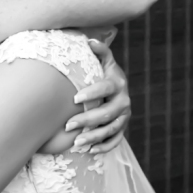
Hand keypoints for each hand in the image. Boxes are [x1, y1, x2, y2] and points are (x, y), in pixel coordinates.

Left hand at [64, 39, 131, 153]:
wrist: (117, 88)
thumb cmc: (103, 72)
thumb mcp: (103, 61)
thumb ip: (99, 51)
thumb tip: (90, 41)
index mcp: (118, 82)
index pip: (106, 88)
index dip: (92, 93)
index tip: (75, 98)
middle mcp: (124, 100)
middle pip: (108, 113)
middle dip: (88, 120)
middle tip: (68, 125)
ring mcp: (125, 116)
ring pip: (111, 129)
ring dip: (94, 137)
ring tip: (76, 142)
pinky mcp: (123, 128)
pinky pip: (116, 141)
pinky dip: (104, 147)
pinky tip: (90, 151)